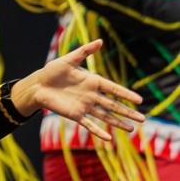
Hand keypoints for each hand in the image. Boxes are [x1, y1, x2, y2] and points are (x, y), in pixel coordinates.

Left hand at [12, 39, 143, 141]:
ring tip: (131, 129)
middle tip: (142, 119)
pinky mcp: (74, 115)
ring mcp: (84, 106)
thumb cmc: (52, 71)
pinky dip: (98, 132)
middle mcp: (91, 95)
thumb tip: (100, 41)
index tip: (139, 100)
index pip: (113, 89)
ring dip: (118, 123)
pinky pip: (88, 124)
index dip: (125, 94)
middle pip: (113, 105)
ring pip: (105, 116)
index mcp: (92, 81)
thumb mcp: (68, 59)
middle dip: (128, 112)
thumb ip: (84, 51)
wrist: (37, 85)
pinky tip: (108, 139)